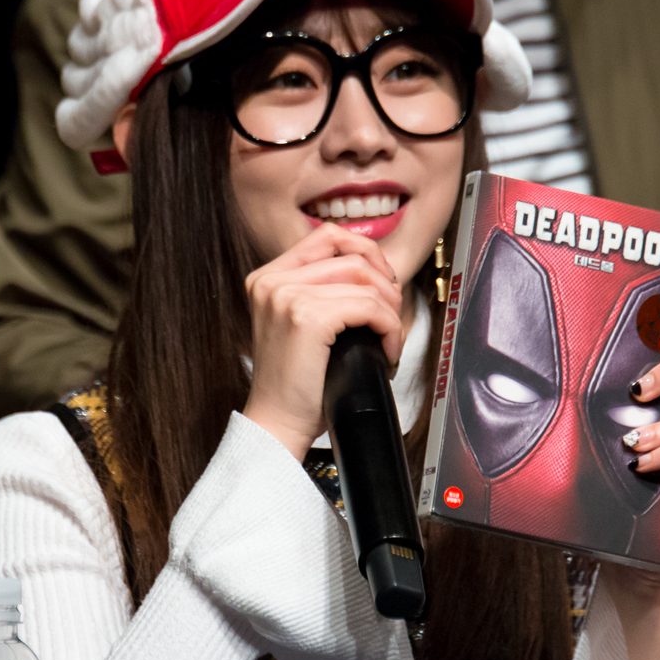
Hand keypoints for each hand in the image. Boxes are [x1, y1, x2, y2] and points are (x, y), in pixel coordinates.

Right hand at [242, 222, 403, 459]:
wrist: (276, 423)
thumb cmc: (294, 385)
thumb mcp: (299, 325)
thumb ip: (322, 293)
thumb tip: (378, 276)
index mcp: (267, 278)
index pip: (327, 237)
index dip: (366, 252)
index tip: (383, 281)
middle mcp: (272, 281)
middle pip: (351, 256)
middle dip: (385, 284)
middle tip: (392, 316)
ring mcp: (287, 296)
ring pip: (365, 281)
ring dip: (390, 310)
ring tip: (389, 337)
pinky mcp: (307, 318)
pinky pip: (369, 307)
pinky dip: (389, 328)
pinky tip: (386, 349)